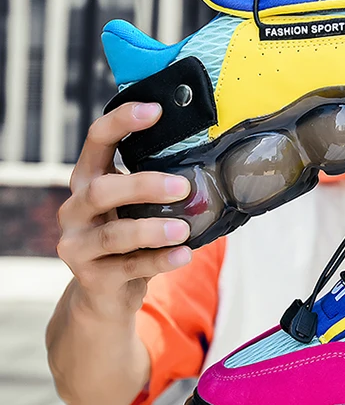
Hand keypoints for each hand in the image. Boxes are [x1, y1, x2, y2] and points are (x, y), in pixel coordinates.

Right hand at [56, 102, 191, 317]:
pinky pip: (128, 268)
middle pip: (100, 190)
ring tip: (184, 229)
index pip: (96, 140)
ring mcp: (78, 245)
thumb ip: (154, 183)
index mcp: (87, 180)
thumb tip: (209, 158)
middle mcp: (75, 209)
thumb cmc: (128, 236)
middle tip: (183, 187)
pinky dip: (159, 261)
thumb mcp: (133, 205)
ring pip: (112, 235)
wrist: (103, 293)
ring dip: (151, 229)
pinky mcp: (91, 278)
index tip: (155, 110)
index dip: (121, 121)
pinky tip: (183, 255)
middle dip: (143, 185)